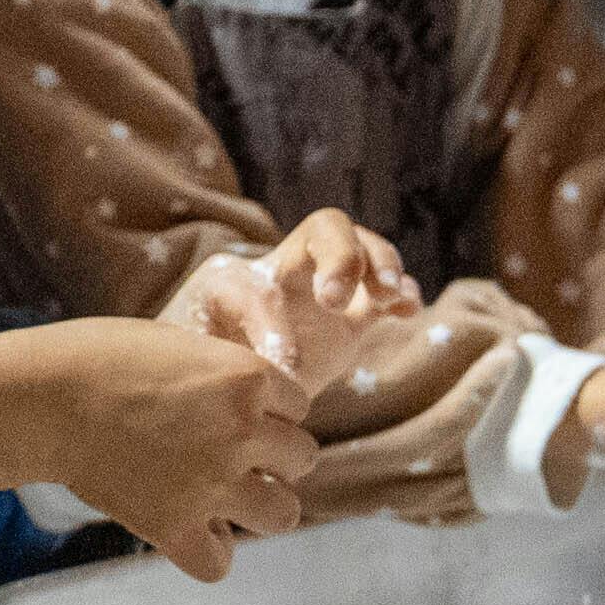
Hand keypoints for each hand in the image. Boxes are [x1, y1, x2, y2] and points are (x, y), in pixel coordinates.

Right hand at [0, 315, 316, 581]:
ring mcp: (211, 484)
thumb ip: (220, 372)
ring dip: (259, 506)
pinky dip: (209, 551)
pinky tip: (190, 530)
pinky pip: (220, 562)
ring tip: (225, 496)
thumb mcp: (175, 343)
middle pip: (302, 459)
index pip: (299, 407)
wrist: (42, 397)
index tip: (229, 412)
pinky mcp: (173, 525)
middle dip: (271, 457)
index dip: (267, 411)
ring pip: (282, 514)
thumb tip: (242, 397)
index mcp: (246, 379)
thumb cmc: (96, 357)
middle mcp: (241, 433)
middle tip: (227, 452)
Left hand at [169, 209, 420, 392]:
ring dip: (382, 264)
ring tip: (391, 296)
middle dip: (341, 256)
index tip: (281, 365)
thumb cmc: (200, 362)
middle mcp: (289, 270)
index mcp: (242, 275)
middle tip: (336, 301)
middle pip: (326, 227)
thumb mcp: (197, 354)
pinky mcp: (354, 314)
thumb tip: (271, 370)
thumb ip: (224, 355)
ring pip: (364, 247)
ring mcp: (326, 287)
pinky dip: (403, 291)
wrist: (221, 378)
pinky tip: (408, 309)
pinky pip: (386, 288)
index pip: (260, 276)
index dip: (271, 318)